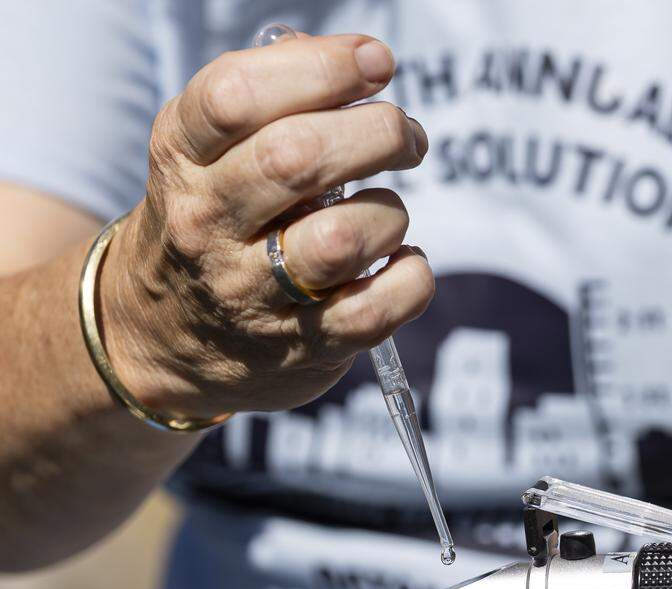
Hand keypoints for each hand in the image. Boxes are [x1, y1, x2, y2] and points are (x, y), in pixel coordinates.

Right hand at [100, 33, 432, 418]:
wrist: (161, 335)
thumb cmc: (213, 220)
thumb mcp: (207, 151)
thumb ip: (272, 98)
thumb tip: (355, 60)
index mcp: (182, 158)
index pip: (236, 97)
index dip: (322, 68)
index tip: (374, 63)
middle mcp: (208, 223)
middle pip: (298, 159)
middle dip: (376, 133)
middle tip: (404, 135)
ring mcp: (251, 292)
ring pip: (342, 240)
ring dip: (389, 213)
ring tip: (386, 211)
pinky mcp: (301, 345)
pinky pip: (377, 308)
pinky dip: (411, 279)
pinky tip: (401, 263)